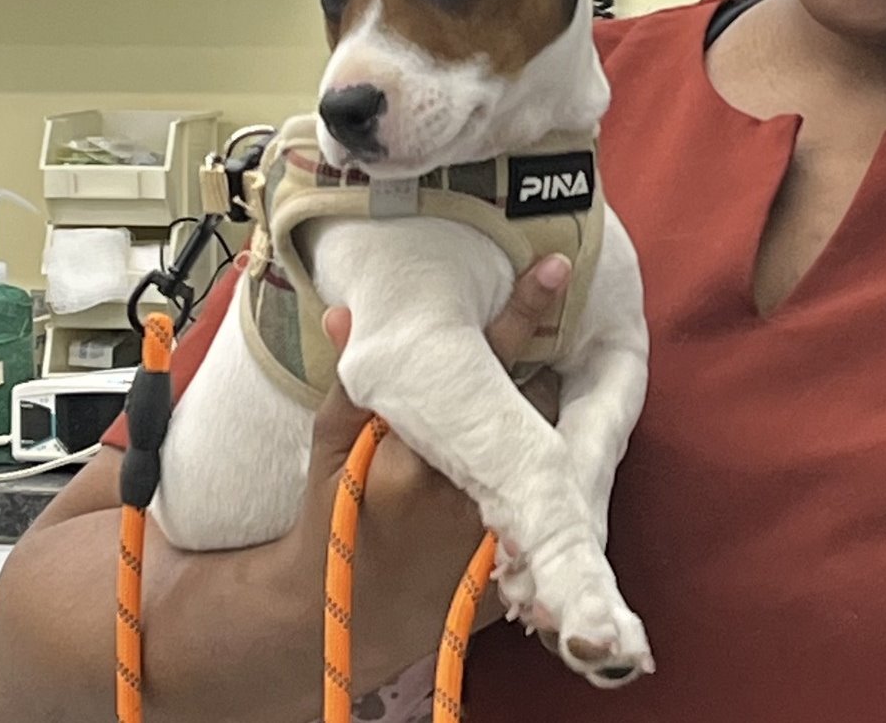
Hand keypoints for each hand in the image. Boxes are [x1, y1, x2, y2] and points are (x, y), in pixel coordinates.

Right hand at [280, 256, 569, 682]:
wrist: (350, 618)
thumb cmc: (336, 519)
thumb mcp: (329, 449)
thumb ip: (346, 382)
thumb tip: (347, 312)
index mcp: (412, 461)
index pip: (479, 372)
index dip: (520, 314)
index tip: (554, 267)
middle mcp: (462, 498)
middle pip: (533, 407)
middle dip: (543, 368)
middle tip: (552, 329)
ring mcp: (495, 540)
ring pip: (552, 448)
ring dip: (549, 415)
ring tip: (538, 393)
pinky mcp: (518, 570)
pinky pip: (556, 500)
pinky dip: (552, 468)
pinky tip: (537, 451)